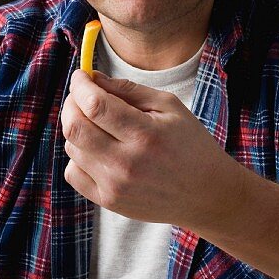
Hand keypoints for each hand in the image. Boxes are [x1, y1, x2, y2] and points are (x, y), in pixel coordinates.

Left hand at [61, 69, 231, 227]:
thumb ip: (128, 89)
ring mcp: (115, 187)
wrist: (206, 195)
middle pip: (74, 127)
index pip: (95, 105)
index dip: (81, 85)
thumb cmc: (190, 144)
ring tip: (98, 124)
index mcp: (145, 134)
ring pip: (72, 148)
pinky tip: (97, 149)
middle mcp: (126, 164)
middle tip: (82, 95)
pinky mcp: (108, 202)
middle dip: (71, 103)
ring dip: (78, 128)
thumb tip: (93, 78)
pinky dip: (78, 156)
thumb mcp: (169, 106)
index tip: (81, 76)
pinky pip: (73, 173)